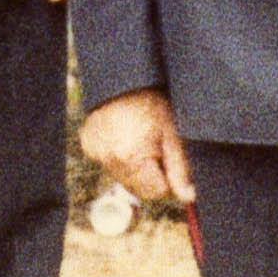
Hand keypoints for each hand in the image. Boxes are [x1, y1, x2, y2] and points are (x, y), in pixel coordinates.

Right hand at [80, 89, 192, 204]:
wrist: (125, 78)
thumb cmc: (154, 103)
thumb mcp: (173, 134)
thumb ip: (180, 168)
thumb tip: (189, 198)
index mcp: (130, 158)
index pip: (156, 192)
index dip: (167, 176)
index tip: (168, 154)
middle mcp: (108, 159)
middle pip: (138, 188)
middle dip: (150, 173)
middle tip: (154, 144)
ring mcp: (95, 152)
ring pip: (124, 177)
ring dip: (134, 165)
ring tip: (140, 137)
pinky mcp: (88, 145)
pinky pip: (109, 162)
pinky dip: (118, 154)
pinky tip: (124, 135)